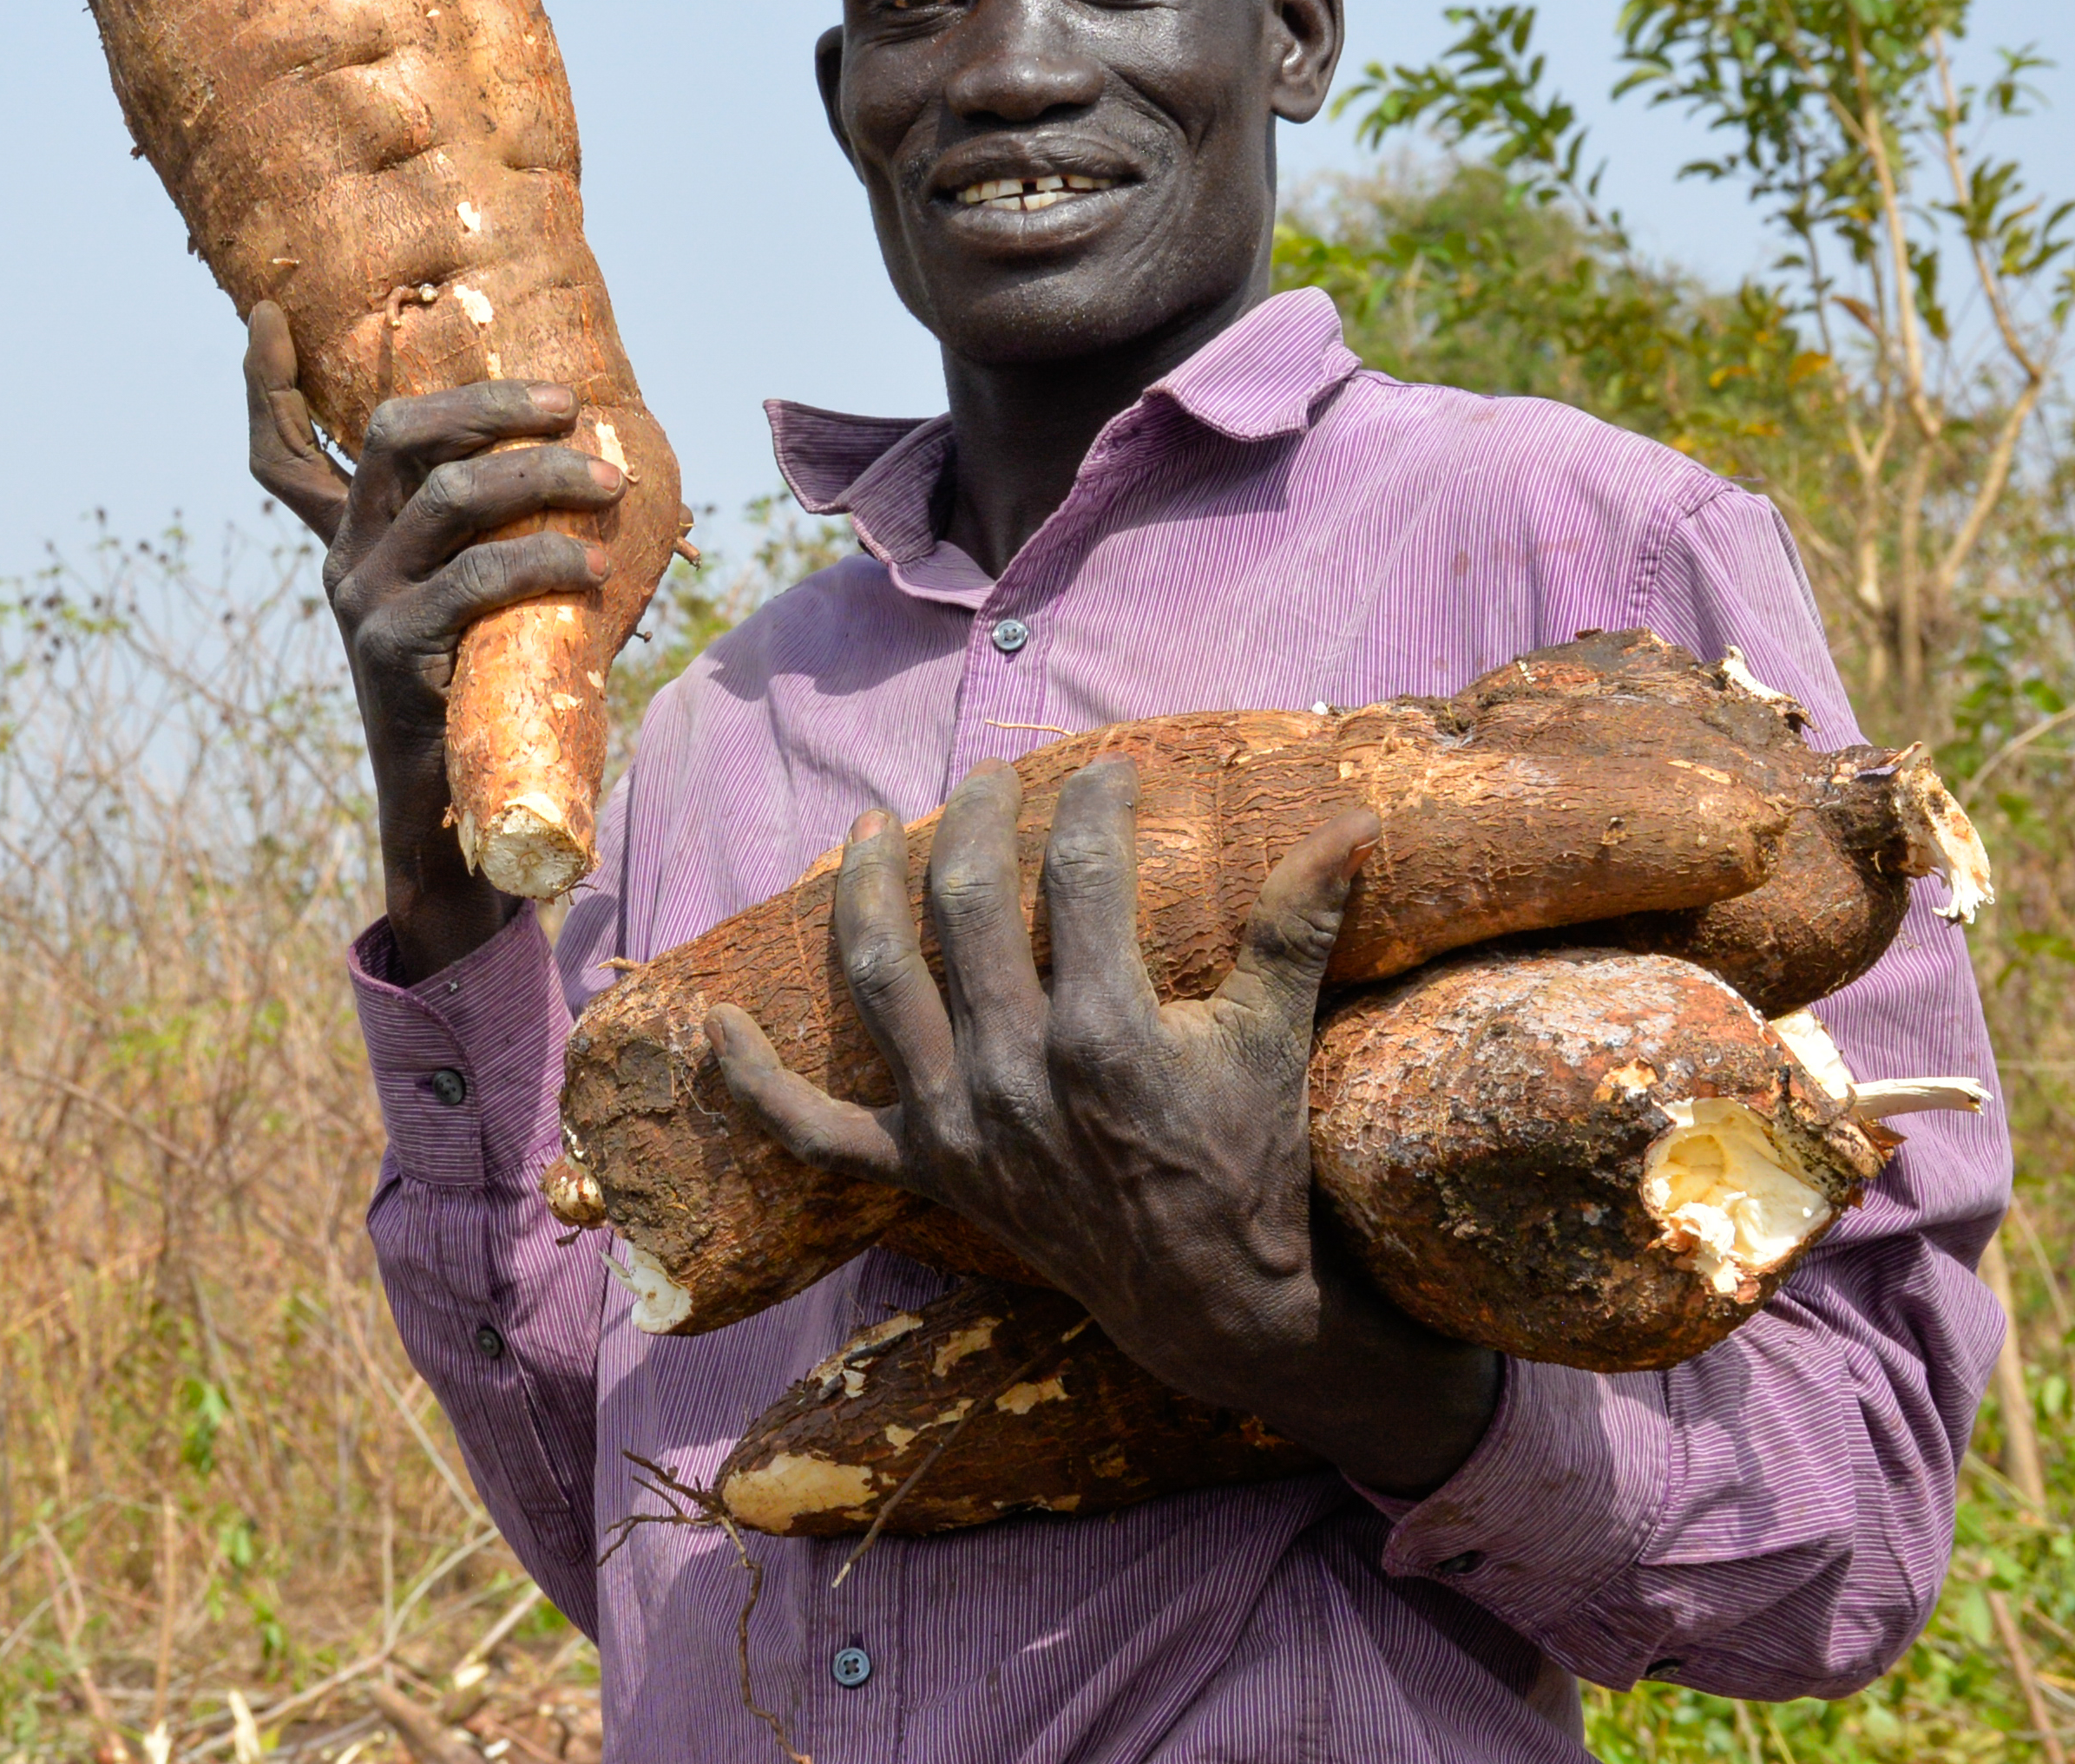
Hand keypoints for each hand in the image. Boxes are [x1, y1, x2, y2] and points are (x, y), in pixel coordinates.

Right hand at [243, 302, 624, 978]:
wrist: (457, 819)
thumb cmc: (491, 693)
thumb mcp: (484, 601)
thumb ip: (503, 537)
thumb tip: (604, 461)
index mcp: (356, 541)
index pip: (284, 454)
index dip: (266, 384)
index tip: (264, 314)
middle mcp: (345, 561)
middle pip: (394, 436)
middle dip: (485, 402)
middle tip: (569, 403)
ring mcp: (363, 605)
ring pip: (446, 497)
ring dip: (538, 476)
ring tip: (609, 484)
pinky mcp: (394, 654)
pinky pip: (473, 582)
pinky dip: (541, 561)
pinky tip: (590, 565)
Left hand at [710, 757, 1501, 1497]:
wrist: (1213, 1305)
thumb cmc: (1250, 1164)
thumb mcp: (1274, 1040)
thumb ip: (1298, 925)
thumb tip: (1356, 820)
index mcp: (1103, 1031)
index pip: (1082, 873)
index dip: (1091, 803)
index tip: (1105, 768)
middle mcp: (1012, 1068)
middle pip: (966, 902)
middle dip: (978, 820)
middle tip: (993, 781)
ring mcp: (955, 1121)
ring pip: (877, 975)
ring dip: (863, 888)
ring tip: (871, 827)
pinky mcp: (924, 1170)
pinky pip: (811, 1132)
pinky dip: (754, 1082)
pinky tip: (718, 1023)